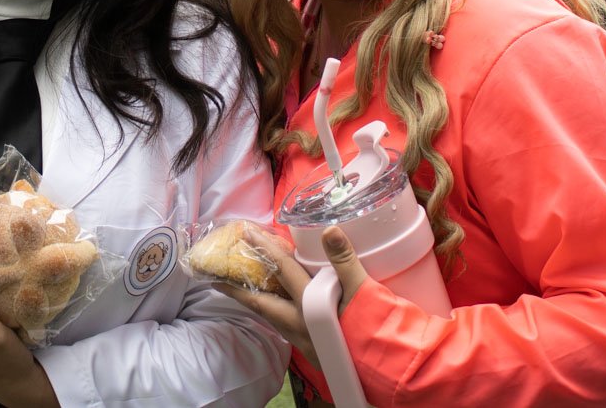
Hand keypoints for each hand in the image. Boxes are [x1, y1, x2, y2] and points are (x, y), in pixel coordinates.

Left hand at [212, 226, 371, 369]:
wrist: (388, 374)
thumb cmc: (376, 335)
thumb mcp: (365, 293)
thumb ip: (345, 261)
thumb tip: (329, 231)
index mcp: (309, 307)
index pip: (282, 270)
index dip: (264, 248)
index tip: (246, 232)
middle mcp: (299, 325)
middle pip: (261, 302)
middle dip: (238, 288)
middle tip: (217, 276)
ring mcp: (303, 339)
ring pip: (271, 314)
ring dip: (255, 298)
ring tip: (242, 284)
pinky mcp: (311, 347)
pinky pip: (284, 323)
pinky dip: (275, 307)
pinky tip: (279, 302)